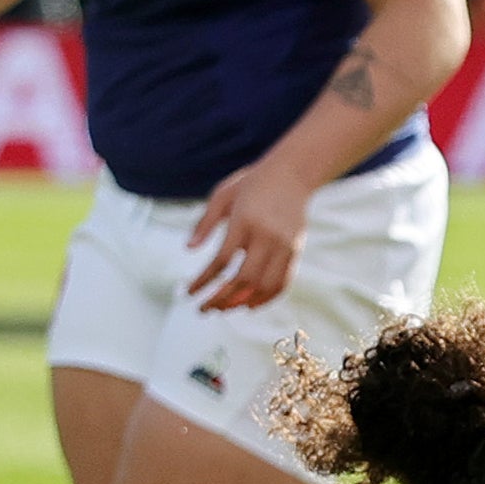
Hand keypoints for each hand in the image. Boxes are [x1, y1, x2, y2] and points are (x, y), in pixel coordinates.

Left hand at [184, 158, 312, 312]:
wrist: (293, 173)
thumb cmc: (251, 183)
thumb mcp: (222, 195)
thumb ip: (205, 222)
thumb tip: (188, 249)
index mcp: (244, 221)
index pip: (221, 260)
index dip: (203, 281)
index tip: (188, 292)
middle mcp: (267, 236)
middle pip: (243, 279)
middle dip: (220, 299)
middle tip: (203, 309)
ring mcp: (285, 245)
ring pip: (264, 285)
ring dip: (242, 302)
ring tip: (224, 309)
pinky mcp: (296, 250)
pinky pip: (282, 282)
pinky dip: (266, 298)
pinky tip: (249, 305)